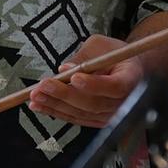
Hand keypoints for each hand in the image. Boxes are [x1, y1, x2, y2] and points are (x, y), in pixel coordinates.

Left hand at [29, 35, 143, 127]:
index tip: (74, 77)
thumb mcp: (102, 46)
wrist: (126, 69)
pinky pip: (76, 118)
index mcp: (131, 78)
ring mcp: (111, 114)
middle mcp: (125, 101)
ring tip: (35, 95)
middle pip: (95, 103)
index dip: (95, 84)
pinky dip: (56, 112)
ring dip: (55, 105)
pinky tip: (39, 105)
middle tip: (44, 85)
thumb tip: (65, 69)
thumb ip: (85, 57)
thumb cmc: (115, 55)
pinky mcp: (98, 120)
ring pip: (82, 113)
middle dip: (66, 94)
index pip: (115, 86)